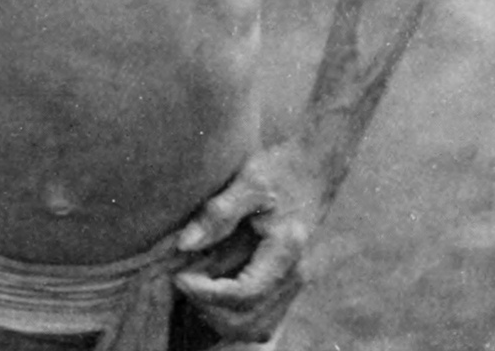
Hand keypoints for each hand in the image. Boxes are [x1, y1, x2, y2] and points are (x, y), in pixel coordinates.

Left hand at [172, 144, 327, 343]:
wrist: (315, 166)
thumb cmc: (281, 168)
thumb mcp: (248, 180)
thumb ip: (218, 213)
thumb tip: (184, 244)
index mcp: (286, 251)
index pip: (243, 294)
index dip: (206, 293)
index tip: (179, 276)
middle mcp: (295, 276)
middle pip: (249, 321)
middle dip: (209, 309)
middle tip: (183, 281)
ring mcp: (294, 284)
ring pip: (256, 328)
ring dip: (221, 318)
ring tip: (196, 288)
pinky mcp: (288, 284)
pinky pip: (263, 319)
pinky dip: (235, 316)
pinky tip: (213, 290)